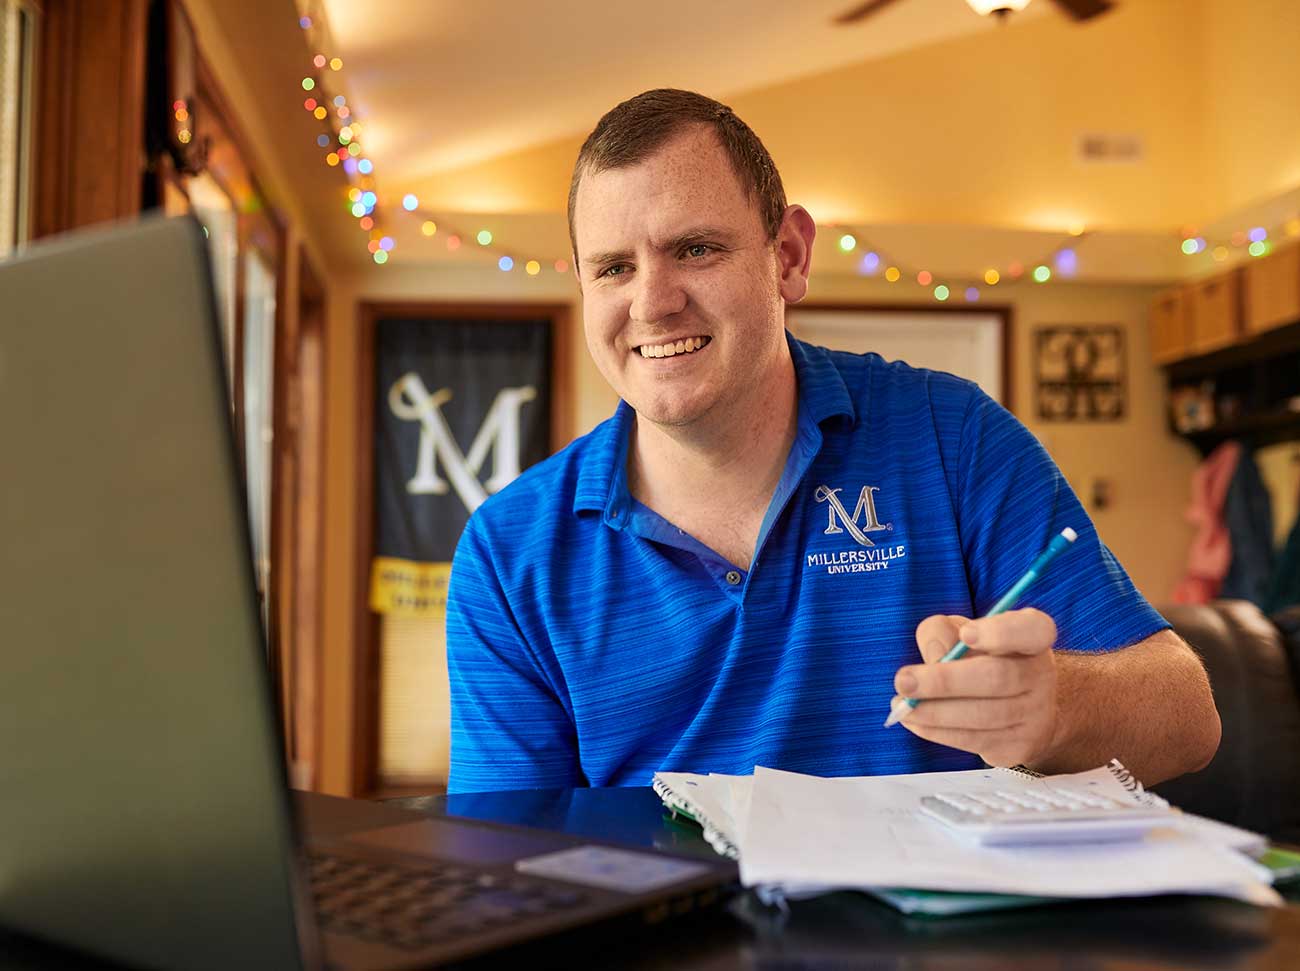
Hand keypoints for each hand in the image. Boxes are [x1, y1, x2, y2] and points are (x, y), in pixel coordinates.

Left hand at [891, 609, 1059, 767]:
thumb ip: (942, 631)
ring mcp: (1034, 714)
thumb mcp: (963, 632)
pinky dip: (937, 731)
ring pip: (982, 714)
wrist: (1021, 709)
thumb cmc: (984, 659)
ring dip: (934, 711)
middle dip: (945, 681)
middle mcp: (1040, 674)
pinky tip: (914, 720)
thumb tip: (934, 656)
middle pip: (997, 677)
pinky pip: (974, 740)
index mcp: (1033, 636)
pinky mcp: (1018, 746)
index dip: (1000, 632)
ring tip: (902, 705)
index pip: (1032, 630)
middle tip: (904, 680)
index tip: (966, 634)